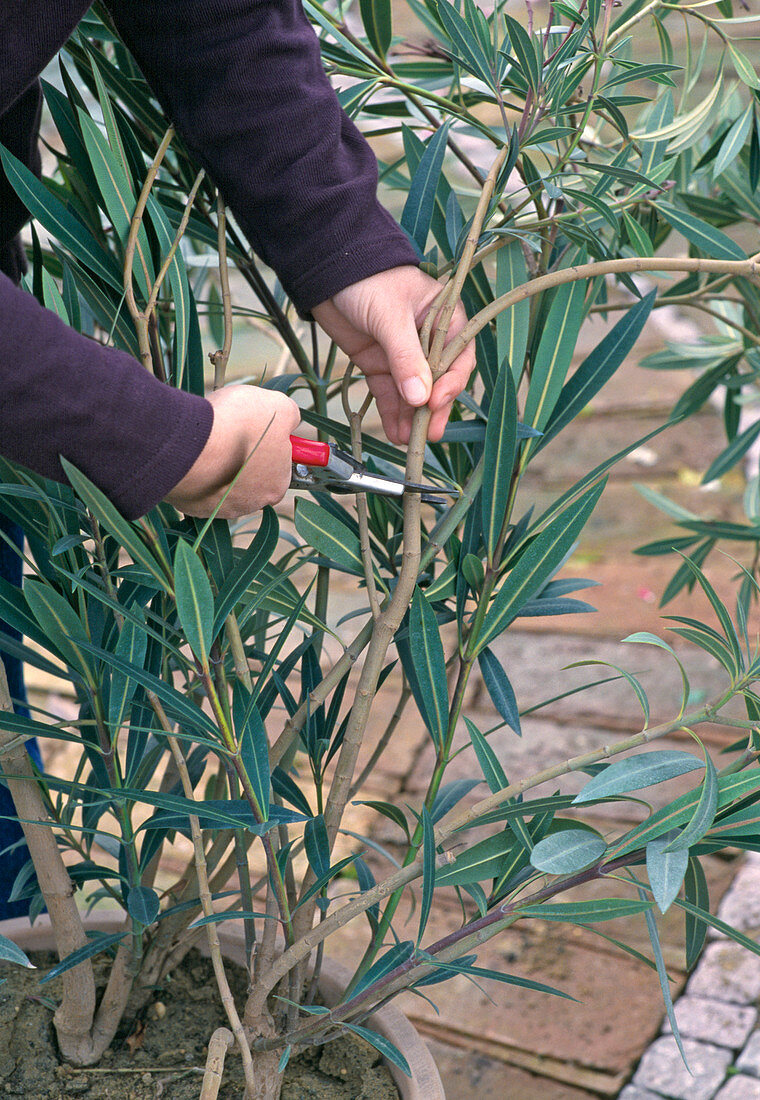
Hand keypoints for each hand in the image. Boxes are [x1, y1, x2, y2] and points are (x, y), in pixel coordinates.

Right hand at [165, 385, 299, 517]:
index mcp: (276, 486)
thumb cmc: (237, 427)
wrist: (186, 444)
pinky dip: (198, 470)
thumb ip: (291, 415)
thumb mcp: (278, 407)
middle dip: (244, 455)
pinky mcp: (191, 505)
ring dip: (219, 464)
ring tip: (210, 440)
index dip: (270, 443)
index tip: (257, 429)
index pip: (280, 465)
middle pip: (251, 476)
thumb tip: (291, 418)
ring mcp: (218, 508)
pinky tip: (193, 453)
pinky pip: (199, 486)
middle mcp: (250, 504)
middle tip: (231, 432)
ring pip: (223, 482)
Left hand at [311, 266, 475, 443]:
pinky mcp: (379, 365)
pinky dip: (393, 414)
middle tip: (429, 434)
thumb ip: (405, 357)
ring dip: (412, 418)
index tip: (435, 402)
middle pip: (438, 382)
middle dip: (433, 409)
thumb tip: (421, 398)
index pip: (458, 357)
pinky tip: (396, 433)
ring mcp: (402, 356)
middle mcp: (428, 341)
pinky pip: (390, 395)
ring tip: (409, 441)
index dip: (451, 383)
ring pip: (413, 394)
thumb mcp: (390, 317)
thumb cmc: (369, 280)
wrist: (327, 270)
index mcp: (445, 318)